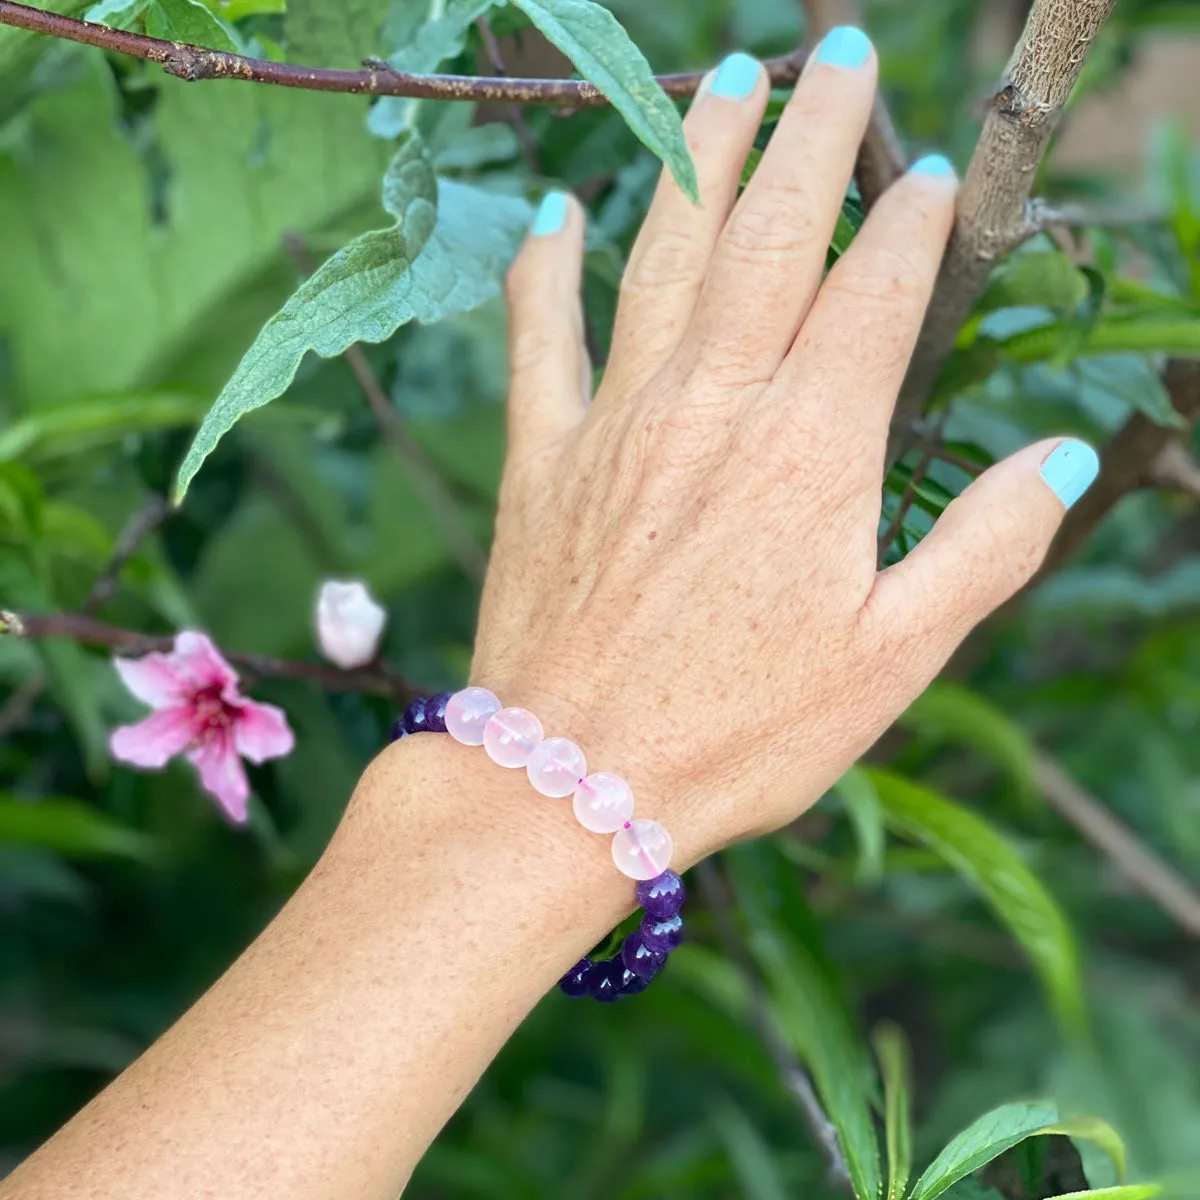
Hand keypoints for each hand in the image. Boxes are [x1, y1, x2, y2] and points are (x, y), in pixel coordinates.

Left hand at [472, 32, 1095, 867]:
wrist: (569, 781)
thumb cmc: (740, 733)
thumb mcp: (893, 661)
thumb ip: (983, 549)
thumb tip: (1058, 455)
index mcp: (812, 450)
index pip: (877, 290)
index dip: (912, 219)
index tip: (933, 170)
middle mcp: (713, 407)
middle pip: (772, 237)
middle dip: (813, 135)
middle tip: (838, 55)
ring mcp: (616, 422)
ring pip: (662, 255)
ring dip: (698, 157)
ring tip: (725, 77)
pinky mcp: (539, 458)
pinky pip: (537, 338)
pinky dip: (541, 270)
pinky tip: (552, 215)